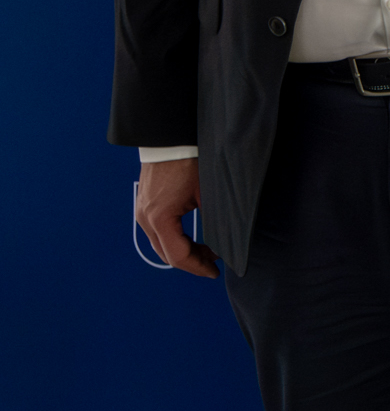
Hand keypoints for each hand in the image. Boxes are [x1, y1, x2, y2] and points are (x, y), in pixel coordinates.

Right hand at [135, 158, 217, 276]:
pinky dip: (175, 240)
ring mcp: (142, 212)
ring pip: (161, 244)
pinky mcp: (145, 206)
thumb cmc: (190, 162)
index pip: (177, 255)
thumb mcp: (207, 192)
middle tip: (213, 264)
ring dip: (183, 251)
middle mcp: (145, 218)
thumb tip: (225, 240)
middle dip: (191, 262)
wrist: (171, 139)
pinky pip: (158, 232)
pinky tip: (192, 239)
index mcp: (160, 218)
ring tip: (207, 252)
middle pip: (167, 254)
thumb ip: (214, 218)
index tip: (214, 271)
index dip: (197, 267)